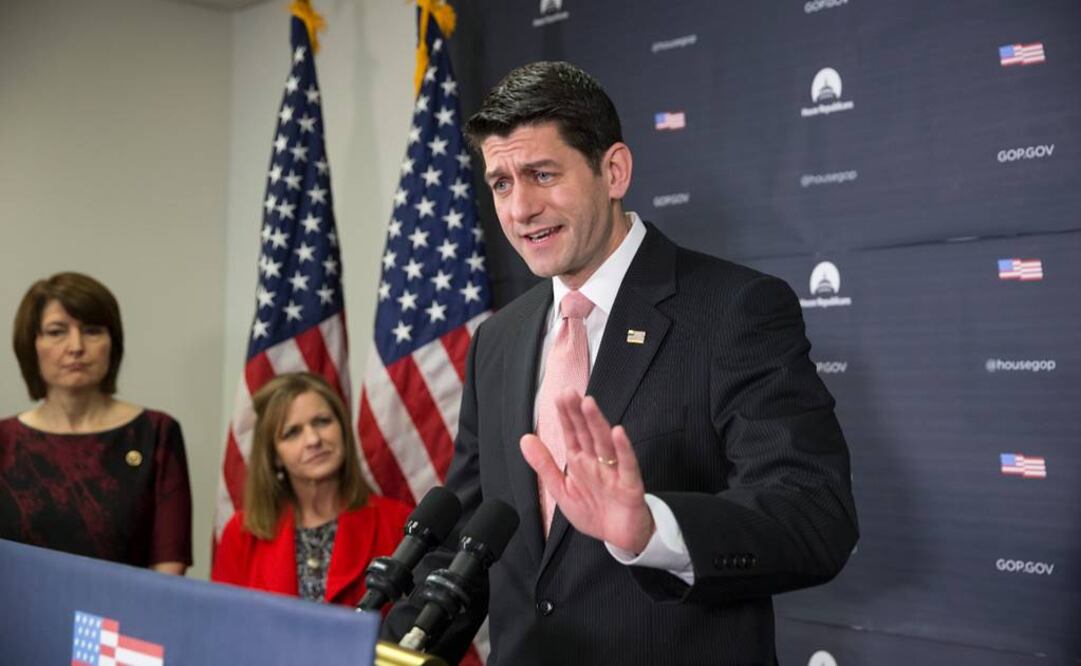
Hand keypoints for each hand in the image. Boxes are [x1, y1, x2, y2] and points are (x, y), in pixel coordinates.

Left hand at [520, 390, 654, 552]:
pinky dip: (623, 449)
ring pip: (605, 443)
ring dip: (597, 423)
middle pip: (587, 433)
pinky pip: (627, 465)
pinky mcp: (630, 485)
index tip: (560, 396)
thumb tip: (525, 439)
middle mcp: (597, 462)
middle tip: (570, 392)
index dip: (566, 416)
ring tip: (589, 404)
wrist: (620, 538)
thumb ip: (544, 465)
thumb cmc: (594, 512)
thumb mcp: (561, 490)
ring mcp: (614, 472)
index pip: (572, 434)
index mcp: (580, 462)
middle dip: (578, 413)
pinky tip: (618, 433)